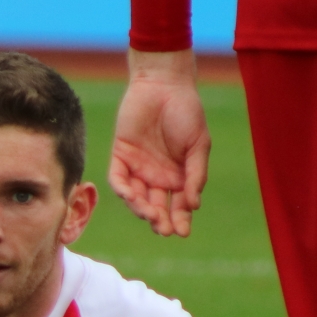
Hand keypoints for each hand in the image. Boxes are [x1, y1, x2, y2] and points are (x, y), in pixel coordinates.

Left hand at [110, 49, 209, 236]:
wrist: (164, 85)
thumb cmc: (186, 113)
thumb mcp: (198, 145)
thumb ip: (195, 175)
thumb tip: (194, 205)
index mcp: (179, 176)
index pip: (178, 205)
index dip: (180, 219)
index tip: (182, 232)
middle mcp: (157, 176)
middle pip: (156, 206)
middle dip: (159, 220)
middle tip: (163, 229)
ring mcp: (138, 167)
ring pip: (136, 197)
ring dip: (142, 209)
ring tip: (150, 214)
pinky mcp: (121, 155)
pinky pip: (118, 179)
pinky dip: (123, 190)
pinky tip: (131, 196)